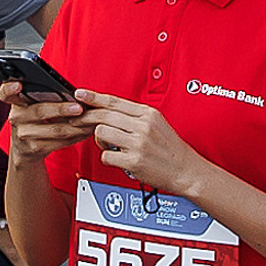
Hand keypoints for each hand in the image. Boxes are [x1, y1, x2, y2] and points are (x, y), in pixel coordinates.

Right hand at [0, 81, 94, 162]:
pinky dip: (75, 136)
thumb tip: (70, 91)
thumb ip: (41, 96)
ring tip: (90, 119)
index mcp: (15, 102)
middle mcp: (16, 118)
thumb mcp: (30, 105)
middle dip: (61, 109)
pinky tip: (85, 130)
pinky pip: (59, 142)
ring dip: (75, 125)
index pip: (5, 93)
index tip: (18, 85)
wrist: (24, 150)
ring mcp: (24, 135)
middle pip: (39, 111)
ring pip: (54, 129)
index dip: (10, 88)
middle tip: (78, 107)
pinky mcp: (34, 149)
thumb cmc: (33, 120)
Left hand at [78, 93, 204, 199]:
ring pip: (102, 133)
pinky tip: (116, 158)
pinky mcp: (134, 161)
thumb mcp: (157, 124)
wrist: (186, 171)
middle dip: (87, 117)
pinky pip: (106, 155)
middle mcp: (143, 126)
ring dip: (99, 140)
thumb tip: (109, 112)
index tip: (80, 94)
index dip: (94, 97)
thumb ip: (135, 117)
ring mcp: (139, 143)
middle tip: (79, 120)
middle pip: (105, 115)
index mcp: (148, 114)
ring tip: (107, 145)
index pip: (115, 101)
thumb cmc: (170, 149)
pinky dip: (107, 157)